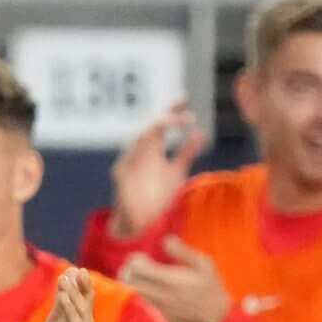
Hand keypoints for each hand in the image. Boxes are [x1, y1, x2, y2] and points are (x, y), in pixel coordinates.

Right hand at [108, 100, 203, 240]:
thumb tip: (200, 133)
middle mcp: (140, 151)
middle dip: (164, 113)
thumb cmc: (156, 196)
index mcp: (152, 148)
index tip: (186, 99)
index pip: (162, 122)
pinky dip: (138, 151)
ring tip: (167, 120)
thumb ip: (186, 153)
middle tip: (180, 102)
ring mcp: (129, 162)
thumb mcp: (176, 172)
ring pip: (137, 138)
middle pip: (150, 125)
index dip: (173, 109)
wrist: (141, 223)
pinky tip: (149, 143)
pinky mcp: (121, 176)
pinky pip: (127, 160)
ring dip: (152, 128)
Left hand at [119, 238, 231, 321]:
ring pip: (129, 296)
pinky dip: (133, 300)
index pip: (137, 266)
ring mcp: (155, 310)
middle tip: (133, 269)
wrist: (216, 319)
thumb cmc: (210, 288)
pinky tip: (140, 296)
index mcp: (168, 279)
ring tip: (135, 281)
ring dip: (128, 286)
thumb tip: (166, 239)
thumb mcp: (203, 264)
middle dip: (127, 271)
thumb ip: (183, 251)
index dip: (135, 259)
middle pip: (128, 281)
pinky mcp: (156, 321)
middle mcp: (158, 295)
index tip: (140, 258)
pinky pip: (136, 310)